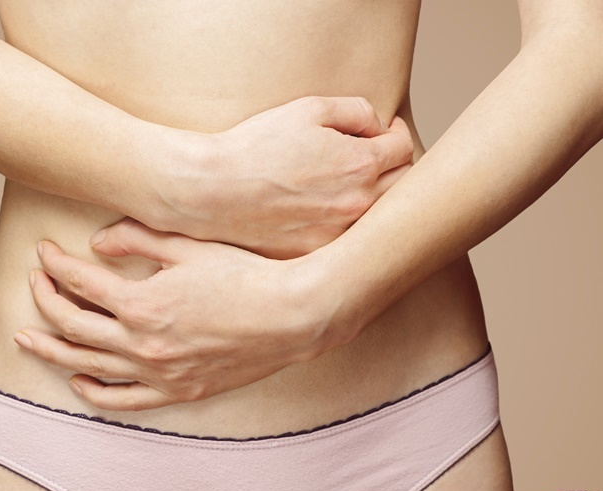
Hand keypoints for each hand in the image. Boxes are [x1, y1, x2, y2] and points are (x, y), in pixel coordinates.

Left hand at [15, 219, 337, 410]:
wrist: (290, 316)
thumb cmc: (244, 275)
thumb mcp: (189, 244)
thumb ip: (136, 239)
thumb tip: (97, 242)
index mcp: (141, 303)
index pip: (79, 282)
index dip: (55, 265)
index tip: (45, 253)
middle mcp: (141, 343)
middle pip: (72, 324)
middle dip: (44, 300)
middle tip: (34, 284)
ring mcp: (157, 372)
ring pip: (86, 366)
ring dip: (50, 351)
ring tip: (25, 340)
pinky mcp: (177, 391)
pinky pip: (123, 400)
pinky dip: (93, 392)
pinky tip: (78, 381)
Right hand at [164, 97, 412, 258]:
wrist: (212, 191)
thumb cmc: (255, 146)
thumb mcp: (307, 109)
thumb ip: (356, 111)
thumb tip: (379, 126)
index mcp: (360, 165)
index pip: (404, 148)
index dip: (396, 134)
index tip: (384, 132)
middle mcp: (358, 205)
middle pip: (403, 186)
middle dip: (394, 165)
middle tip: (374, 156)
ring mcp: (339, 235)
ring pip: (379, 217)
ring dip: (375, 197)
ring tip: (351, 184)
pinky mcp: (318, 254)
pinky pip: (348, 240)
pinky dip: (348, 224)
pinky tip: (327, 210)